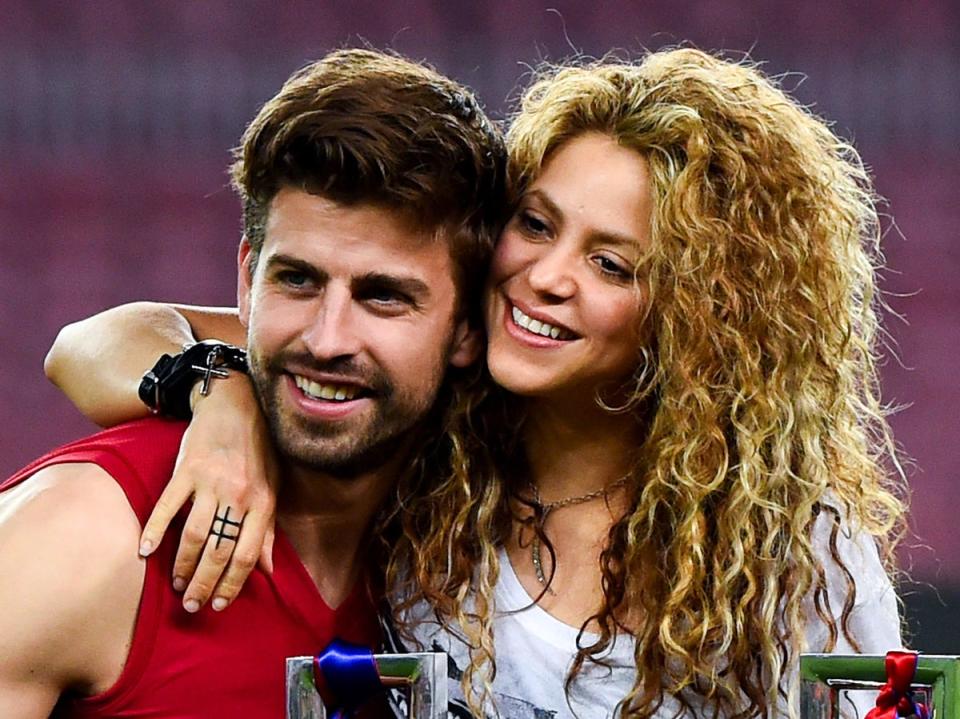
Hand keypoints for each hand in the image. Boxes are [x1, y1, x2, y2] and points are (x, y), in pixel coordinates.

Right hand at [138, 373, 277, 611]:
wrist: (236, 405)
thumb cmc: (258, 450)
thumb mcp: (273, 487)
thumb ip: (269, 530)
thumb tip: (268, 569)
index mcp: (263, 502)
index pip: (247, 554)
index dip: (233, 584)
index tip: (219, 604)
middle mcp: (238, 495)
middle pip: (220, 550)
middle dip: (204, 583)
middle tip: (191, 605)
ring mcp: (211, 482)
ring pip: (196, 535)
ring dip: (182, 565)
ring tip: (175, 586)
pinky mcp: (186, 470)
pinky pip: (168, 506)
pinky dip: (156, 530)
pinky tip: (145, 551)